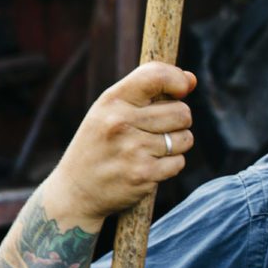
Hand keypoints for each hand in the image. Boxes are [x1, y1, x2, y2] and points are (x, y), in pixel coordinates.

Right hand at [39, 62, 197, 226]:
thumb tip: (192, 79)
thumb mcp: (111, 110)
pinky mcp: (143, 174)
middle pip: (182, 112)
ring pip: (185, 138)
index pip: (156, 76)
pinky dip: (171, 165)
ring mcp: (132, 150)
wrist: (76, 190)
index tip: (182, 89)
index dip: (178, 80)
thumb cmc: (100, 144)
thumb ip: (149, 91)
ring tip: (151, 149)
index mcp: (112, 101)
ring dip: (176, 144)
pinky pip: (179, 162)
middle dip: (178, 121)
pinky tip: (149, 166)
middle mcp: (120, 122)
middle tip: (158, 129)